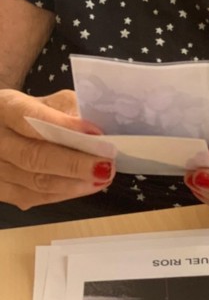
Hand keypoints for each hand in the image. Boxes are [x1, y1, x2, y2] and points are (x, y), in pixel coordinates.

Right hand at [0, 89, 114, 209]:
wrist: (1, 131)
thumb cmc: (29, 114)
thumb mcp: (46, 101)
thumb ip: (69, 110)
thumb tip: (98, 129)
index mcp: (5, 108)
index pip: (32, 118)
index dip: (65, 126)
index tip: (96, 133)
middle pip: (34, 156)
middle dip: (75, 163)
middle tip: (106, 163)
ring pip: (35, 181)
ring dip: (73, 182)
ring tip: (103, 176)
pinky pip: (32, 197)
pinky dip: (63, 193)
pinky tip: (85, 186)